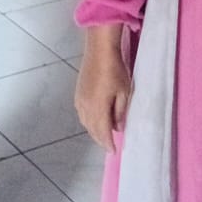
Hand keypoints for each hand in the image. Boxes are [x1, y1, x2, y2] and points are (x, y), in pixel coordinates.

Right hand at [75, 25, 131, 152]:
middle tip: (109, 146)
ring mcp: (80, 100)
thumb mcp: (124, 92)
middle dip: (101, 139)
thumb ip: (120, 111)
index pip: (103, 132)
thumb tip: (118, 127)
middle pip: (92, 129)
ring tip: (103, 135)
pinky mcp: (77, 93)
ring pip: (85, 123)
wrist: (99, 50)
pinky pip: (81, 114)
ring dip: (93, 131)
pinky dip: (88, 121)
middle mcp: (86, 107)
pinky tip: (94, 120)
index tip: (114, 151)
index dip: (108, 143)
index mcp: (98, 108)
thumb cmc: (115, 70)